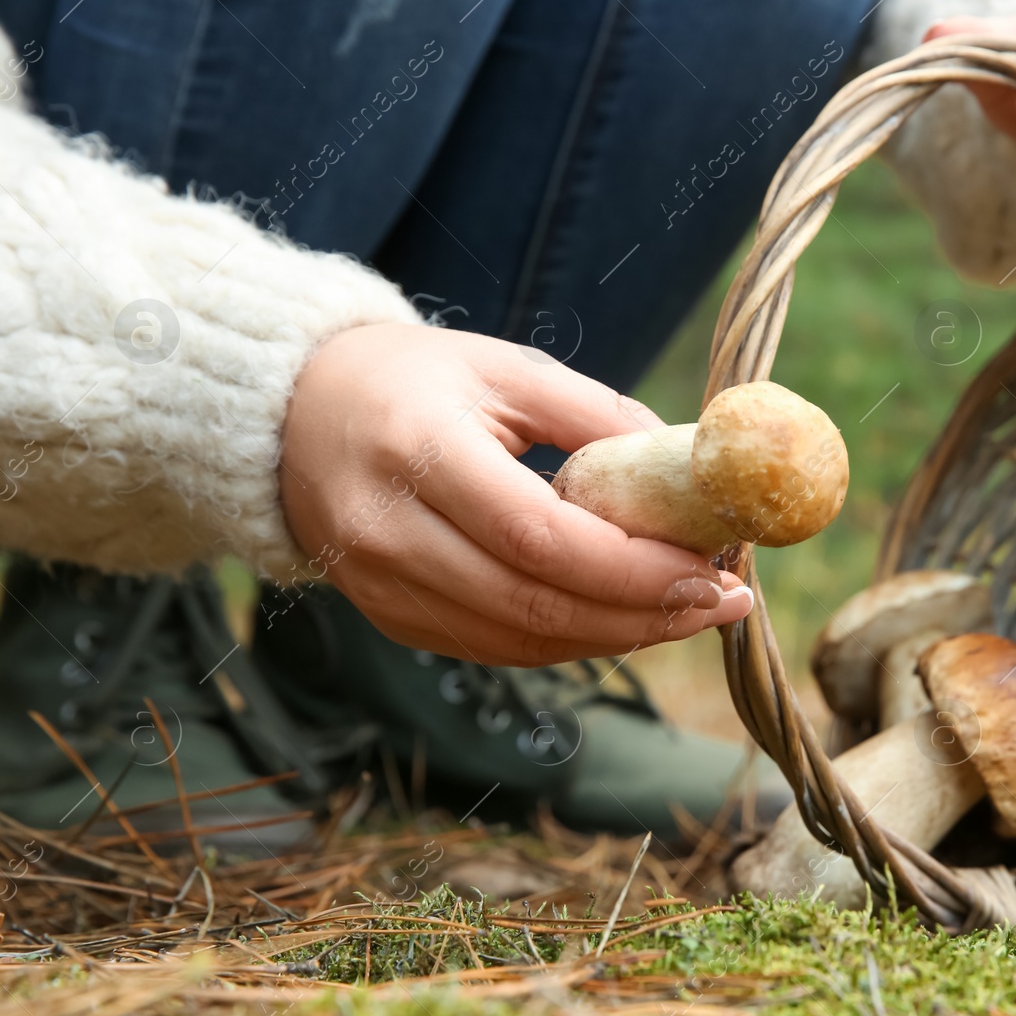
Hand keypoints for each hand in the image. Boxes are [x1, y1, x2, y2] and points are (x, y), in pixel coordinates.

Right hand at [279, 323, 753, 665]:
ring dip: (616, 636)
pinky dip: (569, 641)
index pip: (539, 537)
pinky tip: (623, 619)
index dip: (634, 569)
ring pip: (518, 641)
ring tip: (689, 612)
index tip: (713, 571)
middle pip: (534, 604)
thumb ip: (599, 416)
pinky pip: (494, 647)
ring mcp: (380, 585)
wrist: (294, 415)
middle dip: (644, 614)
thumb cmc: (413, 380)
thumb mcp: (506, 368)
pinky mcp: (387, 617)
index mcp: (419, 451)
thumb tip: (690, 471)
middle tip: (722, 602)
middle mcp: (388, 531)